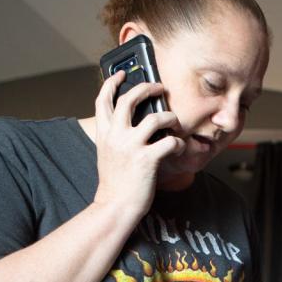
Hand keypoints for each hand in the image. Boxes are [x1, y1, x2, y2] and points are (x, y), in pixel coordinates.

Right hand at [92, 70, 184, 216]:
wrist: (115, 207)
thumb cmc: (116, 183)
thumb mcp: (108, 154)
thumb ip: (115, 137)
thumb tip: (134, 123)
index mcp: (104, 134)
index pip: (103, 100)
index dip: (112, 83)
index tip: (122, 74)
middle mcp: (115, 136)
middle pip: (129, 98)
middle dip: (146, 87)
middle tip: (159, 87)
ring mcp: (131, 146)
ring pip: (155, 117)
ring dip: (170, 117)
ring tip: (175, 123)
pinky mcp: (147, 159)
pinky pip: (170, 141)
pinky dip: (179, 143)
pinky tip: (179, 147)